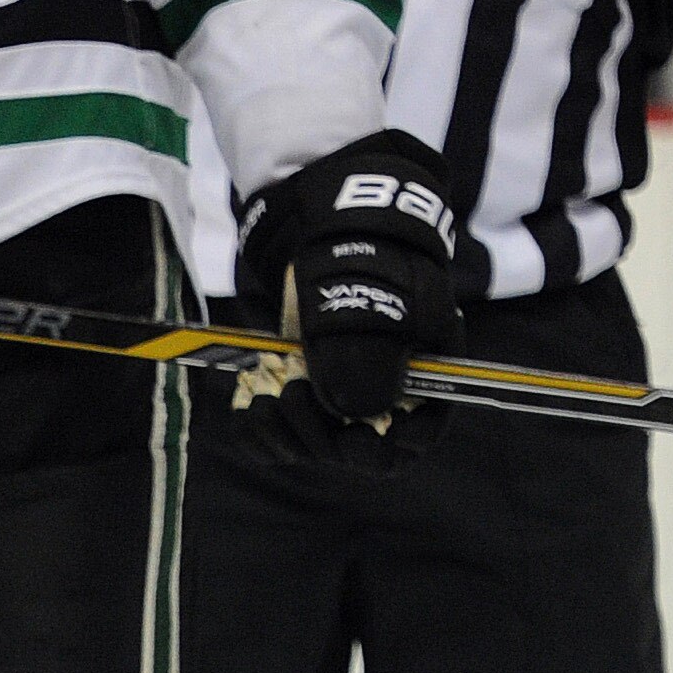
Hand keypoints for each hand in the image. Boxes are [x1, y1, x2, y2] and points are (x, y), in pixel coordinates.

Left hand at [232, 130, 460, 474]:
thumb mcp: (369, 298)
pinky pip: (279, 434)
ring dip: (291, 434)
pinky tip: (251, 406)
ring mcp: (336, 392)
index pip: (417, 435)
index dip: (392, 448)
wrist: (322, 222)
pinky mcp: (298, 388)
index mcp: (422, 372)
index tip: (359, 439)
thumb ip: (367, 357)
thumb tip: (356, 415)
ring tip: (273, 397)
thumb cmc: (363, 254)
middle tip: (297, 394)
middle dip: (328, 437)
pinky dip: (262, 430)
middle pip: (361, 450)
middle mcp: (380, 391)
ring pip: (317, 445)